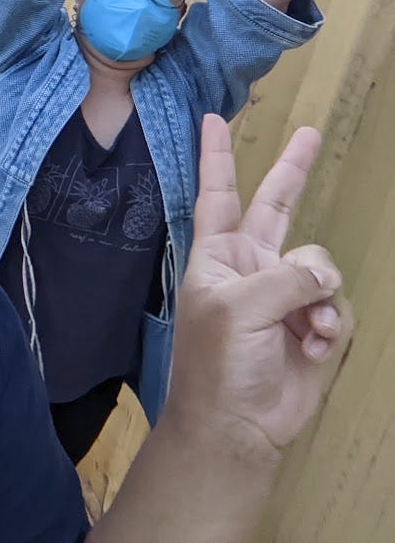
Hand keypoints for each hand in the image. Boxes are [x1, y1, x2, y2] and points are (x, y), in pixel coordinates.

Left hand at [166, 116, 353, 455]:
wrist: (238, 425)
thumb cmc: (218, 363)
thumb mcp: (239, 309)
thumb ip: (285, 278)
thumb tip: (321, 275)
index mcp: (217, 256)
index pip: (218, 195)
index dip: (217, 158)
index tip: (212, 120)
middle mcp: (249, 266)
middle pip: (276, 207)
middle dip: (293, 172)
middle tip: (310, 134)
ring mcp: (281, 293)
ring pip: (319, 265)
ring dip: (319, 295)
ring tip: (303, 328)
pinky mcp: (309, 322)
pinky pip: (334, 303)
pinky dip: (328, 324)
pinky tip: (312, 346)